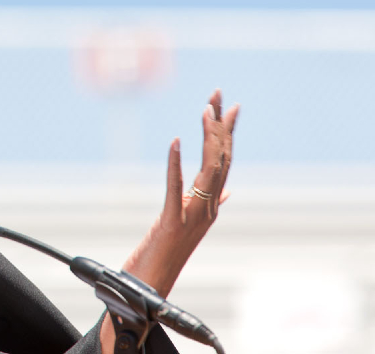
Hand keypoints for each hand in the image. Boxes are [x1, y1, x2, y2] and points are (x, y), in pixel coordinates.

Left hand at [124, 89, 239, 297]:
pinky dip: (176, 164)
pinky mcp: (172, 222)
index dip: (227, 132)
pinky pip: (176, 189)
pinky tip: (175, 142)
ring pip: (207, 171)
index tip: (229, 105)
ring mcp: (192, 216)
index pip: (224, 161)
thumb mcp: (188, 224)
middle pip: (220, 159)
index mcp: (210, 206)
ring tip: (204, 109)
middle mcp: (208, 209)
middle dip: (219, 124)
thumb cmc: (165, 255)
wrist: (152, 287)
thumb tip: (228, 191)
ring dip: (206, 138)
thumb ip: (209, 204)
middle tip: (217, 93)